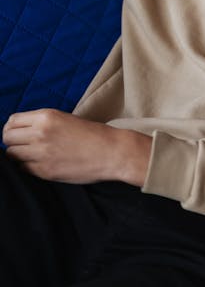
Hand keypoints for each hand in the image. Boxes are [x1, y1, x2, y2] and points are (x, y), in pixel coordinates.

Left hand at [2, 109, 151, 186]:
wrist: (111, 152)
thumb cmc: (91, 134)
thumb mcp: (65, 119)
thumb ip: (42, 123)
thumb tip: (19, 131)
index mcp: (46, 116)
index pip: (12, 121)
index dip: (13, 127)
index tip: (19, 132)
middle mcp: (40, 133)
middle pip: (7, 138)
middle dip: (12, 141)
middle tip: (23, 145)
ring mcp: (41, 154)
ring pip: (11, 154)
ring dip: (18, 155)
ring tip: (32, 154)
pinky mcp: (44, 171)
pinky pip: (22, 169)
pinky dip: (27, 166)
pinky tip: (40, 163)